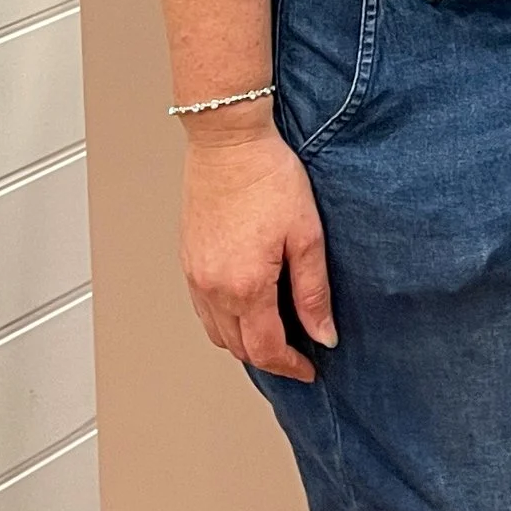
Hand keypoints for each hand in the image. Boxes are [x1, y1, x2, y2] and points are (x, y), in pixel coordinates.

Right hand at [180, 116, 336, 380]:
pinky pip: (203, 309)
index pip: (266, 349)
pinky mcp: (187, 260)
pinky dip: (224, 320)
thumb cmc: (269, 177)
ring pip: (217, 332)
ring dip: (244, 342)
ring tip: (274, 333)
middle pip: (238, 348)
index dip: (290, 367)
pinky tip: (246, 306)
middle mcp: (212, 288)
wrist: (228, 141)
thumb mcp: (307, 235)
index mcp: (245, 286)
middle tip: (297, 353)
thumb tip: (323, 335)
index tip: (309, 369)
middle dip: (269, 358)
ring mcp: (194, 275)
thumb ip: (313, 292)